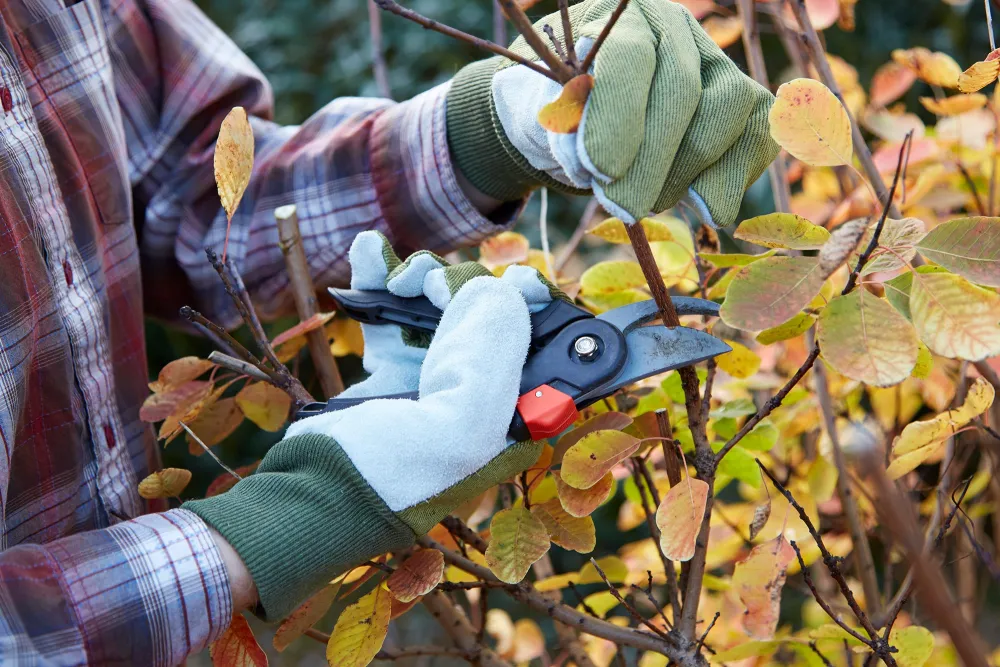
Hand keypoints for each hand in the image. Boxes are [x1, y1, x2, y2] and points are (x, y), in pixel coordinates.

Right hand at [185, 232, 561, 619]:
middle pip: (487, 317)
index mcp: (510, 418)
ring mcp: (432, 383)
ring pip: (439, 309)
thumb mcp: (463, 426)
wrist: (316, 496)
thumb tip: (495, 288)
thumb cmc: (394, 478)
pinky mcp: (390, 374)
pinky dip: (380, 280)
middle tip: (431, 286)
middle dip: (463, 285)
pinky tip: (369, 253)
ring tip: (394, 279)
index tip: (518, 280)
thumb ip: (492, 353)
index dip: (534, 307)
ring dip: (418, 278)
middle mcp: (477, 397)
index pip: (540, 347)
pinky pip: (394, 316)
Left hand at [446, 0, 778, 226]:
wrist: (590, 120)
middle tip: (622, 208)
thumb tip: (598, 167)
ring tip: (650, 203)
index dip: (617, 115)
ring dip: (688, 170)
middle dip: (651, 161)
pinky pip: (757, 135)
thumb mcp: (549, 115)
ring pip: (727, 110)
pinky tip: (704, 209)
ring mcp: (717, 63)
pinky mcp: (746, 101)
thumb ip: (567, 131)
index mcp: (620, 19)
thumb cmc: (567, 113)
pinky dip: (732, 177)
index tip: (600, 170)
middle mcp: (676, 30)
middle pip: (682, 90)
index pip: (628, 57)